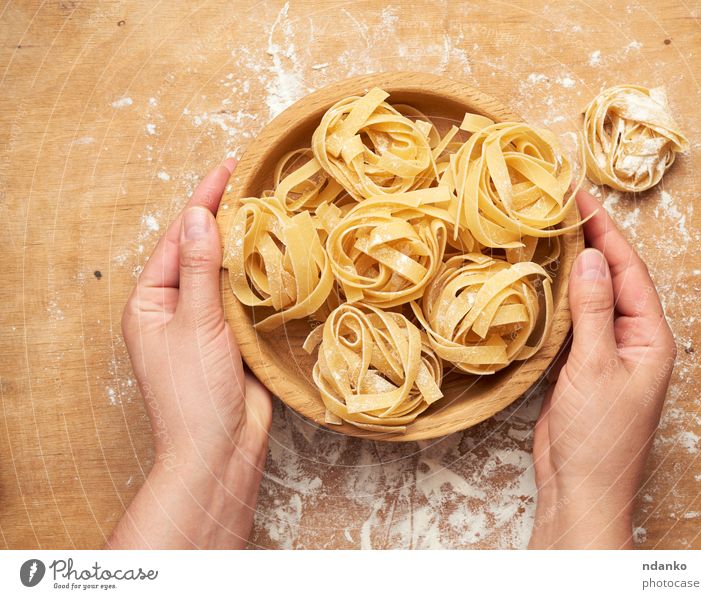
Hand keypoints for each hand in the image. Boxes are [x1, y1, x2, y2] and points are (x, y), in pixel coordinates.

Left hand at [107, 159, 271, 548]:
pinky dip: (262, 274)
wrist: (220, 450)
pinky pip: (247, 296)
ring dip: (246, 243)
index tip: (229, 167)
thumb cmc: (194, 392)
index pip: (179, 238)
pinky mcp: (235, 337)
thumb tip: (201, 216)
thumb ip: (200, 269)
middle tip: (253, 178)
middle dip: (225, 216)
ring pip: (228, 272)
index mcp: (150, 302)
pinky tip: (280, 253)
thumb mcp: (194, 324)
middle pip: (202, 250)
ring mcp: (206, 322)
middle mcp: (175, 307)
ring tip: (270, 205)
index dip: (203, 201)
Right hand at [529, 189, 676, 548]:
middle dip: (590, 240)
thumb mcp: (597, 368)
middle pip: (611, 278)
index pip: (629, 270)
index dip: (605, 231)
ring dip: (571, 266)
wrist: (580, 488)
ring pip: (589, 297)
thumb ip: (593, 312)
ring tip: (547, 230)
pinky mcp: (578, 365)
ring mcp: (604, 352)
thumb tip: (589, 259)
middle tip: (560, 204)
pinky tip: (539, 279)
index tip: (581, 196)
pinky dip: (555, 297)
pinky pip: (571, 321)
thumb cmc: (600, 436)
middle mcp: (631, 339)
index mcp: (651, 337)